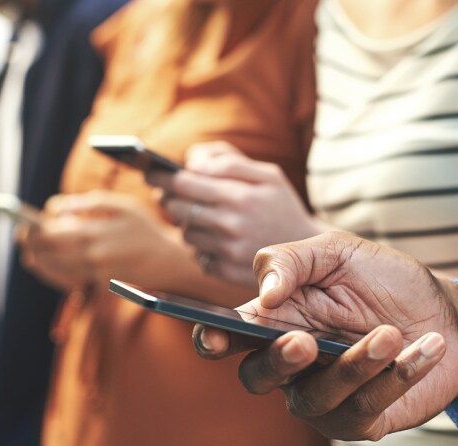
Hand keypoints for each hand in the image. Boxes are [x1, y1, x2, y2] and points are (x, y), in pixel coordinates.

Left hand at [17, 191, 185, 291]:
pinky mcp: (97, 284)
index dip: (32, 229)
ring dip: (38, 260)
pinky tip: (49, 265)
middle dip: (30, 244)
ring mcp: (93, 274)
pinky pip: (66, 280)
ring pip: (52, 270)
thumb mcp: (119, 205)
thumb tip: (54, 208)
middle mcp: (90, 257)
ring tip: (31, 251)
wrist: (168, 261)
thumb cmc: (144, 228)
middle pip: (46, 253)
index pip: (49, 233)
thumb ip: (84, 203)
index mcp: (93, 234)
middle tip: (23, 236)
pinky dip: (53, 273)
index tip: (25, 223)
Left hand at [145, 141, 321, 285]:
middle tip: (169, 193)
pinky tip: (219, 240)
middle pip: (177, 208)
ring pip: (185, 232)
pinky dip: (201, 246)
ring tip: (206, 217)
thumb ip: (228, 160)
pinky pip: (196, 255)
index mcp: (239, 196)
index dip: (162, 177)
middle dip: (170, 198)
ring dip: (188, 223)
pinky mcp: (224, 273)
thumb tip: (191, 163)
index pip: (184, 183)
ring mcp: (226, 252)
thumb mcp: (266, 174)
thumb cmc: (281, 205)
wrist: (308, 251)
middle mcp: (230, 226)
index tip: (150, 171)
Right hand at [192, 232, 457, 440]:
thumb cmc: (385, 282)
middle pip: (256, 377)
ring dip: (354, 365)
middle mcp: (289, 364)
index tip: (217, 336)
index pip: (227, 335)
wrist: (446, 313)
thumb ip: (290, 261)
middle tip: (306, 343)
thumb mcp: (339, 253)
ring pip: (314, 397)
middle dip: (276, 362)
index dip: (212, 339)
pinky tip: (425, 348)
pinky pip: (363, 409)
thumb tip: (264, 294)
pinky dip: (397, 376)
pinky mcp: (359, 420)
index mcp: (274, 320)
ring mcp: (321, 396)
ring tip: (393, 334)